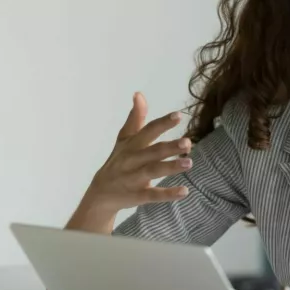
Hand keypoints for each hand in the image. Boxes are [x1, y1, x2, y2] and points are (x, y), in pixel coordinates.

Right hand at [79, 93, 193, 219]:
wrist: (100, 194)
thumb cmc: (118, 161)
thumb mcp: (124, 139)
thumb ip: (135, 118)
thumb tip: (139, 94)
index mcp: (131, 145)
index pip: (148, 131)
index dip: (162, 123)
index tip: (179, 115)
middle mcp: (132, 160)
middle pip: (152, 151)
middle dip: (169, 147)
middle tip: (188, 142)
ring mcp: (133, 179)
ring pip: (152, 171)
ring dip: (170, 167)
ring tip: (189, 163)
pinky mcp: (137, 196)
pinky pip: (153, 195)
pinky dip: (168, 194)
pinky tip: (185, 191)